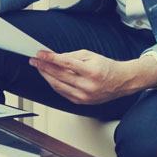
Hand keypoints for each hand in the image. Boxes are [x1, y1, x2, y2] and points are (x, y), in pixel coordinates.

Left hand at [29, 50, 156, 104]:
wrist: (121, 82)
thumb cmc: (106, 67)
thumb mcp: (90, 56)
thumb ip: (71, 56)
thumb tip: (54, 58)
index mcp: (91, 72)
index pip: (66, 64)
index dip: (50, 58)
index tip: (40, 54)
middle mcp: (87, 86)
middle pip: (59, 76)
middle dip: (44, 67)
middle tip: (35, 60)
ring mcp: (84, 96)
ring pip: (58, 86)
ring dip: (46, 76)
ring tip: (39, 68)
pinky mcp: (81, 102)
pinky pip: (63, 93)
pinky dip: (54, 84)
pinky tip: (49, 77)